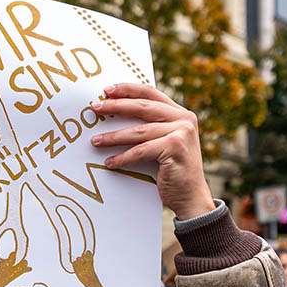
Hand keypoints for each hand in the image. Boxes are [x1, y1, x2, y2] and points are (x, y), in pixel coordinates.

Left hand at [90, 84, 214, 219]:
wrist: (191, 197)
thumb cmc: (172, 171)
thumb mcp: (164, 142)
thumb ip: (151, 127)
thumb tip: (115, 115)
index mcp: (180, 113)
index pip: (151, 93)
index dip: (128, 89)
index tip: (106, 90)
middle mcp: (184, 119)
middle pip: (143, 107)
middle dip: (116, 106)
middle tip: (95, 108)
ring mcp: (182, 132)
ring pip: (139, 132)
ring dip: (113, 137)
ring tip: (95, 141)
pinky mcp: (175, 147)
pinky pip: (141, 151)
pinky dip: (123, 158)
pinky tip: (110, 163)